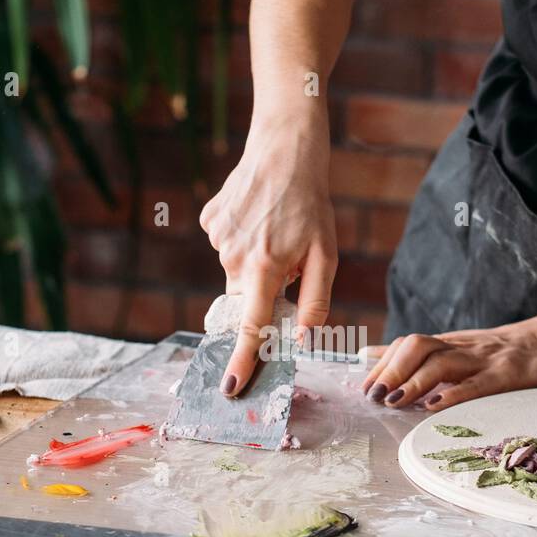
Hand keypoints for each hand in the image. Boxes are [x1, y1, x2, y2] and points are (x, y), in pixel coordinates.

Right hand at [199, 116, 337, 394]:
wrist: (284, 149)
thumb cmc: (311, 204)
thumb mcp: (326, 254)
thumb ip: (315, 299)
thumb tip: (303, 337)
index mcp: (266, 268)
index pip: (251, 327)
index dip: (242, 361)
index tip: (230, 387)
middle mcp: (235, 256)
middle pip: (244, 297)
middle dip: (262, 292)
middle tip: (287, 261)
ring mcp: (218, 237)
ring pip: (235, 271)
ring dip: (255, 264)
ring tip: (275, 229)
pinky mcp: (210, 221)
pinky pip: (226, 246)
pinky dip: (243, 241)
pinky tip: (259, 217)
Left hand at [359, 322, 536, 409]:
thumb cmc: (502, 351)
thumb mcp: (457, 348)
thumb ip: (418, 355)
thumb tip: (371, 355)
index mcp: (449, 343)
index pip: (407, 344)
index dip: (382, 363)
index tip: (362, 385)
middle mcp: (461, 347)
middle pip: (418, 347)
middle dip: (391, 370)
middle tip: (373, 396)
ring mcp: (484, 359)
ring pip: (442, 363)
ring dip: (413, 382)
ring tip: (394, 401)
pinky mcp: (505, 375)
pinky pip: (476, 383)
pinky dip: (453, 393)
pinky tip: (434, 405)